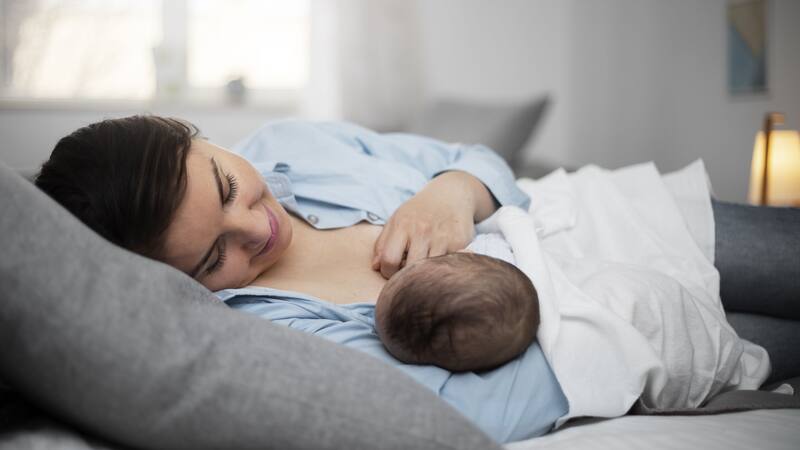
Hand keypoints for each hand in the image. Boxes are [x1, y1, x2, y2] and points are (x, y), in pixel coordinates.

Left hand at [371, 171, 495, 278]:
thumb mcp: (396, 220)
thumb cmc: (419, 212)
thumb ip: (382, 244)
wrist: (451, 195)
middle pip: (410, 268)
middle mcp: (422, 231)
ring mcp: (442, 238)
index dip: (388, 272)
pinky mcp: (460, 243)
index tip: (392, 271)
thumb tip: (375, 267)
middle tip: (409, 272)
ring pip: (429, 270)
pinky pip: (446, 265)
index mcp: (402, 225)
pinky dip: (441, 267)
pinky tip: (439, 259)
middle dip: (407, 276)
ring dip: (425, 273)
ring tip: (424, 266)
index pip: (389, 260)